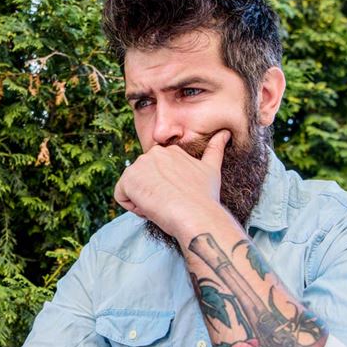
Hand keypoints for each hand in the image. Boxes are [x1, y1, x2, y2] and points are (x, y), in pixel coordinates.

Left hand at [113, 130, 229, 238]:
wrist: (196, 213)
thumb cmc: (205, 197)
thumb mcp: (212, 169)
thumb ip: (215, 150)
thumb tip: (225, 133)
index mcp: (170, 151)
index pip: (155, 175)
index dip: (165, 190)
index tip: (178, 197)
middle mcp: (152, 153)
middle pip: (142, 182)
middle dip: (153, 195)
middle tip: (170, 203)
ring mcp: (139, 165)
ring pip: (132, 189)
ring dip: (144, 202)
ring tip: (162, 205)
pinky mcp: (128, 180)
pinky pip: (121, 197)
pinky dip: (133, 207)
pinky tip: (151, 207)